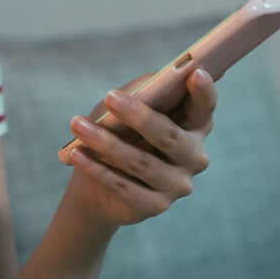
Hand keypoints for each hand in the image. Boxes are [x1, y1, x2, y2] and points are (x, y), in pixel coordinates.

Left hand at [62, 68, 216, 226]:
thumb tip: (150, 83)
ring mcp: (177, 185)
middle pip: (168, 136)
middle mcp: (193, 157)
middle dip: (138, 115)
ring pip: (141, 162)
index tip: (195, 72)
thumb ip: (143, 92)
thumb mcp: (127, 106)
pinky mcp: (155, 206)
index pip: (204, 108)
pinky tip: (75, 154)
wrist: (98, 182)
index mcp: (194, 126)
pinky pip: (123, 186)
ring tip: (77, 124)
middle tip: (109, 97)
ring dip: (105, 142)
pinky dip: (96, 169)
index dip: (203, 92)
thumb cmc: (119, 131)